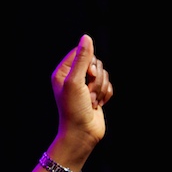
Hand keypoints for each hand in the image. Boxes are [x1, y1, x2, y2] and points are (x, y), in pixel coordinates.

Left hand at [51, 34, 113, 148]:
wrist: (82, 133)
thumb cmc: (74, 109)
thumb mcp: (75, 81)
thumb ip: (81, 59)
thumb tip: (86, 37)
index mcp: (63, 72)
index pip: (82, 52)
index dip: (89, 62)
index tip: (87, 75)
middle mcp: (73, 77)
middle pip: (95, 63)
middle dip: (96, 79)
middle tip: (88, 93)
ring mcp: (85, 86)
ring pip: (104, 74)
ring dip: (100, 89)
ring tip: (91, 102)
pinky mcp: (96, 94)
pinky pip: (109, 85)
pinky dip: (106, 95)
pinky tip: (97, 105)